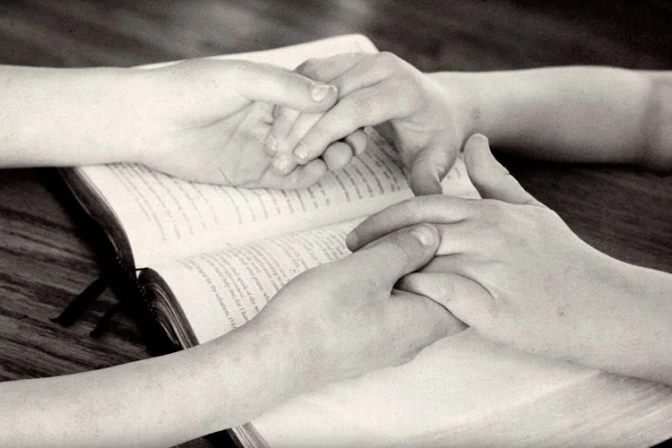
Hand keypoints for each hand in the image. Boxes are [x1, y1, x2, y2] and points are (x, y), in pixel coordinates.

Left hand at [124, 59, 338, 187]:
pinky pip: (289, 179)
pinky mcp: (253, 173)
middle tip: (354, 141)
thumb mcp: (242, 78)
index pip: (317, 102)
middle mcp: (273, 120)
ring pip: (309, 156)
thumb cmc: (190, 88)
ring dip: (328, 156)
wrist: (148, 121)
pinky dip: (308, 176)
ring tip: (339, 155)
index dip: (338, 110)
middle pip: (319, 131)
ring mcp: (265, 148)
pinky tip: (318, 170)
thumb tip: (330, 95)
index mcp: (272, 92)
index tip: (355, 114)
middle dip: (339, 135)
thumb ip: (286, 88)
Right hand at [253, 223, 464, 384]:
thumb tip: (432, 236)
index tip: (443, 234)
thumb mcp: (367, 270)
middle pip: (439, 298)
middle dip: (432, 265)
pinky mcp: (364, 344)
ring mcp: (386, 346)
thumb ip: (405, 250)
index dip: (460, 262)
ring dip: (405, 276)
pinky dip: (388, 289)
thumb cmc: (321, 315)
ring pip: (413, 305)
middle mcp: (410, 341)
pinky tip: (367, 271)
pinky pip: (390, 314)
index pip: (466, 296)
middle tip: (413, 235)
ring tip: (386, 248)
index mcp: (421, 324)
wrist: (275, 356)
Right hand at [265, 52, 472, 194]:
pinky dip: (292, 98)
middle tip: (277, 156)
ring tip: (272, 144)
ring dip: (289, 111)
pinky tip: (279, 126)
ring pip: (313, 80)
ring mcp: (361, 60)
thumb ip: (429, 177)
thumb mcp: (438, 157)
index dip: (324, 133)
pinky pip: (310, 74)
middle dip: (299, 126)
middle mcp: (380, 67)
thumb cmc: (436, 134)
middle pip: (328, 94)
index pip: (355, 108)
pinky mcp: (346, 61)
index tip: (300, 157)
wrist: (438, 104)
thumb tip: (428, 198)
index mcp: (402, 88)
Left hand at [346, 134, 650, 371]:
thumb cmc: (559, 257)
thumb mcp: (528, 209)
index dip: (382, 220)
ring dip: (389, 273)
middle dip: (374, 245)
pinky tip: (397, 305)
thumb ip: (494, 177)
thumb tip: (474, 140)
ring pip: (421, 263)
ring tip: (362, 286)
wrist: (598, 303)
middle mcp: (485, 235)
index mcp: (486, 212)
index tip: (357, 235)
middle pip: (412, 234)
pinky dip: (415, 297)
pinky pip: (441, 297)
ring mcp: (489, 269)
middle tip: (348, 258)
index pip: (420, 208)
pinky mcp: (492, 307)